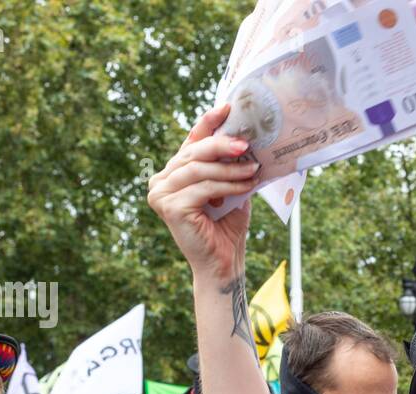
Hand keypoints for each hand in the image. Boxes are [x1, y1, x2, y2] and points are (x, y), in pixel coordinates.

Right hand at [147, 103, 258, 283]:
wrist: (223, 264)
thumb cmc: (227, 227)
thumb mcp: (230, 188)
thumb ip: (229, 165)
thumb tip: (246, 138)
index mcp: (174, 173)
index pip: (191, 142)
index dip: (208, 123)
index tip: (228, 107)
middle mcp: (161, 180)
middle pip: (194, 152)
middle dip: (222, 145)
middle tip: (247, 143)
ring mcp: (161, 194)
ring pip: (199, 169)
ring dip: (230, 168)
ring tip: (254, 168)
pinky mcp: (169, 207)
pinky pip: (203, 187)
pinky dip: (228, 184)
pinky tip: (247, 184)